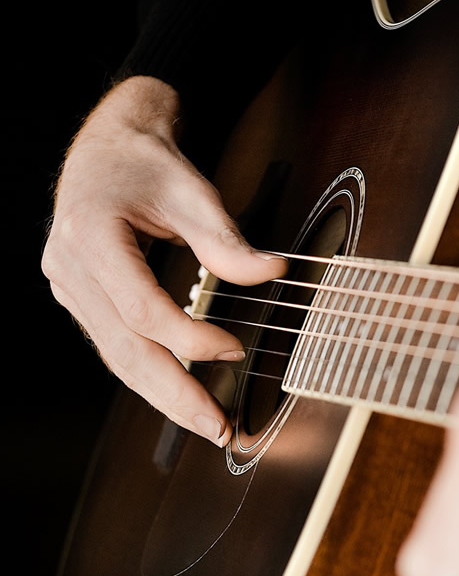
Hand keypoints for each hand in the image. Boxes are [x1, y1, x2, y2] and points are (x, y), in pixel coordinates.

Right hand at [42, 76, 286, 445]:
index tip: (235, 351)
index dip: (191, 337)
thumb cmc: (147, 163)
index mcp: (90, 235)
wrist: (108, 147)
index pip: (142, 309)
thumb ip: (226, 240)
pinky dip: (150, 373)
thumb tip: (272, 272)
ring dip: (163, 394)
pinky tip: (180, 393)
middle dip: (174, 394)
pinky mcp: (80, 297)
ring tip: (205, 423)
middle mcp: (68, 267)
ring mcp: (68, 286)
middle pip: (124, 349)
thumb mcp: (192, 192)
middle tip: (217, 427)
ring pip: (116, 357)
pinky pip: (115, 345)